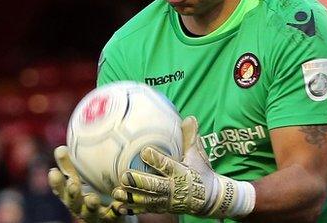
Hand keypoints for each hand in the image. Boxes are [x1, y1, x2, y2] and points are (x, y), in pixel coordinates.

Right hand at [49, 145, 132, 221]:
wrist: (113, 217)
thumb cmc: (93, 194)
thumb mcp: (80, 182)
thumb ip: (70, 167)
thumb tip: (60, 148)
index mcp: (72, 197)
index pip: (60, 190)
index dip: (56, 183)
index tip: (53, 172)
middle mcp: (81, 207)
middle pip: (73, 203)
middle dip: (72, 194)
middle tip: (72, 184)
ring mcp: (96, 214)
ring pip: (91, 211)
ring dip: (91, 204)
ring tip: (92, 198)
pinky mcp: (112, 219)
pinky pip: (115, 215)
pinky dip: (117, 210)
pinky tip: (120, 205)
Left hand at [112, 117, 255, 218]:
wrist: (209, 198)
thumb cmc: (201, 172)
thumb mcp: (198, 154)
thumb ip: (190, 137)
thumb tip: (189, 118)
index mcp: (181, 172)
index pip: (168, 165)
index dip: (156, 159)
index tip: (144, 151)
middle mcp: (173, 188)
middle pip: (155, 186)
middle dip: (140, 182)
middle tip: (125, 176)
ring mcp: (167, 200)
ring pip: (147, 199)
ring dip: (132, 196)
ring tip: (117, 192)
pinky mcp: (162, 207)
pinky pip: (146, 209)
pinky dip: (133, 209)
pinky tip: (119, 207)